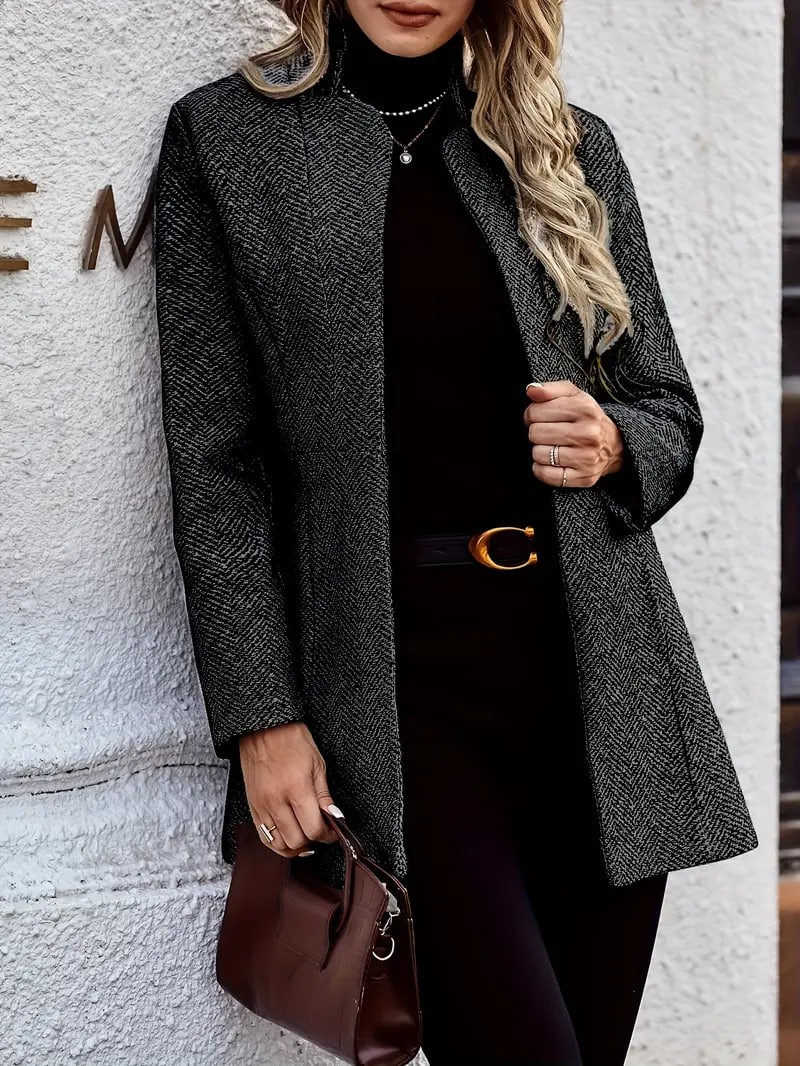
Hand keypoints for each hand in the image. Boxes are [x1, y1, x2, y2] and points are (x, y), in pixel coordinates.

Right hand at [239, 721, 341, 857]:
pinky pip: (263, 837)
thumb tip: (335, 817)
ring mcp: (262, 806)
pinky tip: (288, 837)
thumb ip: (325, 796)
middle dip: (313, 840)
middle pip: (297, 840)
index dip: (327, 835)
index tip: (333, 831)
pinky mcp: (252, 807)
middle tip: (321, 831)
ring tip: (305, 837)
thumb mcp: (317, 765)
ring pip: (279, 844)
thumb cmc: (291, 740)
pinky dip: (277, 843)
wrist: (264, 728)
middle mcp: (276, 801)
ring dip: (295, 846)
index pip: (313, 828)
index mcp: (296, 788)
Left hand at [523, 380, 624, 487]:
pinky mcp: (583, 477)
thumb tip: (531, 390)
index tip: (540, 417)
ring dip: (539, 450)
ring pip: (538, 454)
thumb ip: (550, 389)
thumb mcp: (573, 396)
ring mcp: (587, 457)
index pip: (535, 412)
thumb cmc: (587, 418)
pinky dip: (541, 469)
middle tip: (547, 432)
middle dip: (536, 432)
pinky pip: (545, 474)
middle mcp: (588, 433)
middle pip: (535, 433)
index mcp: (585, 408)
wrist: (614, 444)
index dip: (531, 415)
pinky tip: (550, 461)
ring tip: (552, 446)